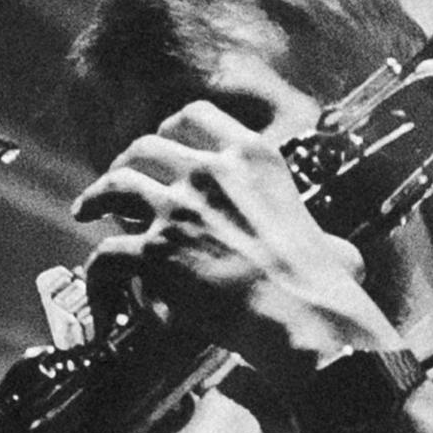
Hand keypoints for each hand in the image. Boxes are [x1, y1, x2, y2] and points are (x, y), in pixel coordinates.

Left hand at [74, 100, 397, 381]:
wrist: (300, 314)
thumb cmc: (322, 286)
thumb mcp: (329, 239)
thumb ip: (323, 240)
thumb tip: (345, 262)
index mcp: (251, 157)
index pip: (195, 117)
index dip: (169, 130)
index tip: (161, 141)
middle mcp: (208, 172)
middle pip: (147, 147)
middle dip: (128, 160)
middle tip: (120, 177)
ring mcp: (176, 209)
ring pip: (116, 185)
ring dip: (97, 196)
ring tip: (87, 211)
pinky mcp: (154, 253)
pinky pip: (106, 256)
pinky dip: (96, 276)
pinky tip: (99, 294)